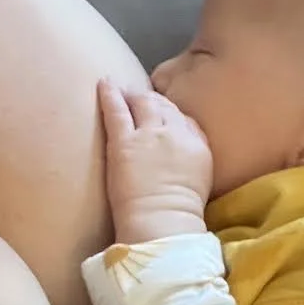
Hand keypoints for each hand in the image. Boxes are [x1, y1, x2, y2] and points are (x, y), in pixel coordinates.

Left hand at [98, 80, 213, 243]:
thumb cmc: (178, 216)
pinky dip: (110, 93)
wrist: (163, 223)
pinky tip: (104, 82)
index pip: (186, 121)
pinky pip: (117, 110)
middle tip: (140, 98)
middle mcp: (175, 134)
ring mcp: (149, 135)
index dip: (172, 116)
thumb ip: (192, 165)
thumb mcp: (200, 185)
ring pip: (142, 103)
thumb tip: (181, 162)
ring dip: (133, 95)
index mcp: (197, 146)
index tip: (164, 116)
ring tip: (124, 90)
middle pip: (164, 107)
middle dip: (152, 101)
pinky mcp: (124, 142)